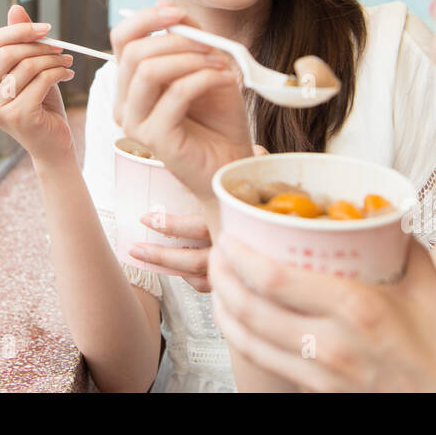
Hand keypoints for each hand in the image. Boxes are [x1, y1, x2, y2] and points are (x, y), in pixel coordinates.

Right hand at [0, 4, 76, 163]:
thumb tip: (15, 8)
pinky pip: (41, 80)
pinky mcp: (16, 116)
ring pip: (27, 66)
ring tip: (66, 61)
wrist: (52, 144)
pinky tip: (67, 74)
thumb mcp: (27, 68)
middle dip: (39, 45)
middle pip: (7, 53)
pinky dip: (59, 72)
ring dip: (53, 59)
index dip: (19, 30)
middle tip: (61, 46)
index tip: (46, 27)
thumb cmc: (38, 104)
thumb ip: (19, 40)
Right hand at [110, 0, 254, 203]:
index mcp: (130, 83)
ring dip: (190, 59)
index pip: (121, 39)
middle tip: (211, 45)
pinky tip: (227, 80)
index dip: (146, 19)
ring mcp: (135, 124)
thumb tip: (167, 5)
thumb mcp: (204, 65)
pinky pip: (176, 94)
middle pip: (133, 52)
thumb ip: (186, 37)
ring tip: (220, 64)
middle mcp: (124, 103)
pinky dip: (204, 78)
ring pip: (148, 71)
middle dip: (177, 41)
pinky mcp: (155, 139)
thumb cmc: (217, 117)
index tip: (177, 13)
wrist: (233, 159)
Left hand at [130, 145, 267, 291]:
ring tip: (141, 257)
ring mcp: (237, 267)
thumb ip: (256, 162)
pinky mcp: (238, 277)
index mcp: (236, 222)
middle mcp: (236, 249)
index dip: (171, 226)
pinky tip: (176, 271)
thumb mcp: (268, 177)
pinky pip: (209, 284)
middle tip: (136, 247)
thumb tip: (255, 151)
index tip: (147, 218)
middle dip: (161, 256)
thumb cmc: (281, 198)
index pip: (198, 229)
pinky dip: (191, 279)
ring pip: (197, 274)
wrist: (299, 227)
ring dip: (167, 268)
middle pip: (194, 260)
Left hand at [208, 235, 435, 391]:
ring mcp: (320, 371)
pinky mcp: (317, 390)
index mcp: (357, 307)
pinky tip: (235, 318)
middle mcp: (330, 342)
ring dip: (223, 306)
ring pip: (249, 337)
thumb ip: (397, 243)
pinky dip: (239, 336)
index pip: (276, 279)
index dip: (240, 257)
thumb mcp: (428, 286)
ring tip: (218, 280)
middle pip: (252, 307)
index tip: (229, 235)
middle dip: (222, 276)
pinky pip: (264, 360)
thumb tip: (375, 213)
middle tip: (216, 250)